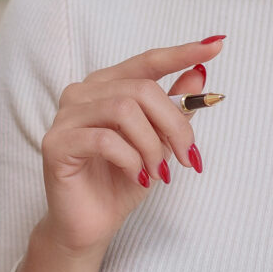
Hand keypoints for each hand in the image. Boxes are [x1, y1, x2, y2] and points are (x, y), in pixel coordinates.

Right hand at [35, 37, 218, 254]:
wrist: (90, 226)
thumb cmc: (121, 182)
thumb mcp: (158, 143)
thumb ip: (172, 109)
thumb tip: (199, 75)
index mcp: (106, 86)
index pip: (146, 61)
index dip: (181, 53)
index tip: (216, 46)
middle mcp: (82, 93)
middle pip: (142, 89)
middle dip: (174, 124)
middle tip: (189, 156)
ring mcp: (66, 117)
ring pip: (124, 110)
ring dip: (152, 145)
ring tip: (158, 171)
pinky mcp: (56, 143)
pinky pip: (105, 140)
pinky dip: (131, 160)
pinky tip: (138, 177)